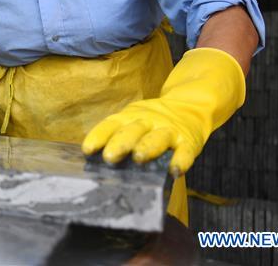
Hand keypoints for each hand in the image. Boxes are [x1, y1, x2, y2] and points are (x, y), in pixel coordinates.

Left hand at [82, 47, 245, 177]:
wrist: (190, 105)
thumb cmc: (152, 121)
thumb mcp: (133, 120)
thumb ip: (118, 136)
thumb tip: (95, 161)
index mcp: (130, 117)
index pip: (111, 124)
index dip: (99, 136)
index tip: (87, 150)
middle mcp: (148, 121)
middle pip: (132, 130)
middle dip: (120, 142)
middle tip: (109, 157)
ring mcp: (169, 130)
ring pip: (157, 138)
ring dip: (148, 147)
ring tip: (138, 157)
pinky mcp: (188, 140)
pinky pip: (185, 151)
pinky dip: (180, 160)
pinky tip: (175, 171)